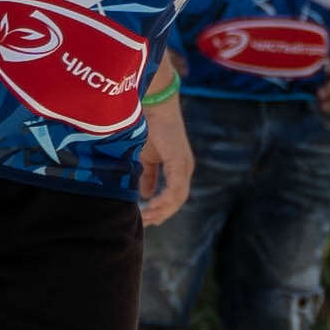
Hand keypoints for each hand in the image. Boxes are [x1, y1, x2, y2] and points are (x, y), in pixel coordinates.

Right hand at [138, 86, 194, 225]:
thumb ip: (147, 176)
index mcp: (178, 169)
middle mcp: (185, 169)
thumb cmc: (148, 128)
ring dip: (162, 209)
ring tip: (147, 216)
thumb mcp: (145, 158)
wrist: (153, 105)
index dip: (162, 210)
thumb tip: (146, 195)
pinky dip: (164, 198)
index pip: (174, 196)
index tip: (147, 219)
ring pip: (178, 197)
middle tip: (145, 223)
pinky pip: (175, 187)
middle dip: (161, 214)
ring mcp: (184, 165)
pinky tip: (152, 204)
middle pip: (178, 200)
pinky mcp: (179, 161)